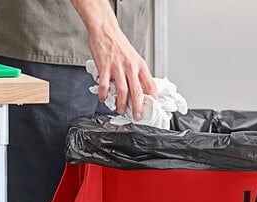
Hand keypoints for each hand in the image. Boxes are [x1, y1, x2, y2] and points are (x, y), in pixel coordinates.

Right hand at [71, 0, 156, 118]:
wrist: (106, 30)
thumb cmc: (119, 44)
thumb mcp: (134, 57)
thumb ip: (138, 73)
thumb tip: (141, 88)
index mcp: (140, 65)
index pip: (151, 85)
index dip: (153, 98)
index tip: (151, 107)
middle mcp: (131, 67)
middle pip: (137, 92)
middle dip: (138, 108)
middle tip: (137, 116)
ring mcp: (117, 68)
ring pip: (122, 92)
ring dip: (121, 105)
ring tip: (121, 110)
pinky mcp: (105, 67)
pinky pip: (104, 85)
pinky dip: (104, 95)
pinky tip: (103, 99)